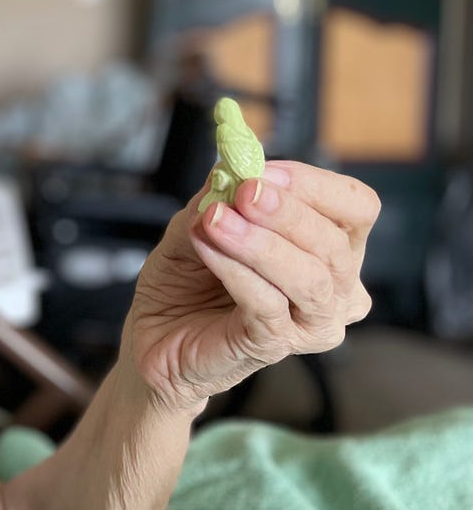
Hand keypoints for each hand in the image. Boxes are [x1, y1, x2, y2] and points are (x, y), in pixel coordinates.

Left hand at [124, 161, 378, 413]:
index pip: (356, 208)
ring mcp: (310, 324)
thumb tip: (233, 163)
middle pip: (336, 243)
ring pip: (310, 278)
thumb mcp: (199, 221)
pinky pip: (266, 304)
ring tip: (216, 220)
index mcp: (332, 249)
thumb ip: (218, 193)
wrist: (153, 334)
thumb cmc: (187, 280)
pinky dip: (234, 270)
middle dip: (286, 212)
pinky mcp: (274, 346)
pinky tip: (206, 248)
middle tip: (242, 192)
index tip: (263, 170)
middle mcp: (336, 289)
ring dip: (261, 243)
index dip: (313, 185)